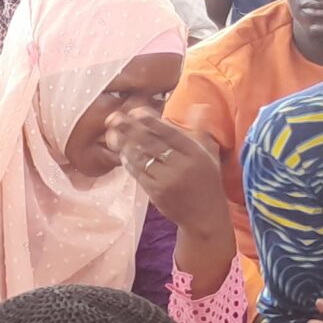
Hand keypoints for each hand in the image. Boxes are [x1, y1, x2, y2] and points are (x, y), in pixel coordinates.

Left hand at [111, 109, 224, 231]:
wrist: (204, 216)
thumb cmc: (207, 180)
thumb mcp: (209, 153)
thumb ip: (200, 130)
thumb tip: (199, 106)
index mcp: (195, 153)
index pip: (171, 133)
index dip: (152, 122)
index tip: (136, 111)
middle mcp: (181, 166)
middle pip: (151, 143)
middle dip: (130, 129)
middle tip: (113, 118)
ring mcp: (167, 181)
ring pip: (141, 158)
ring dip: (125, 144)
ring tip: (113, 132)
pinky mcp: (156, 193)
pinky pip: (138, 173)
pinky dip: (128, 161)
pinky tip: (122, 152)